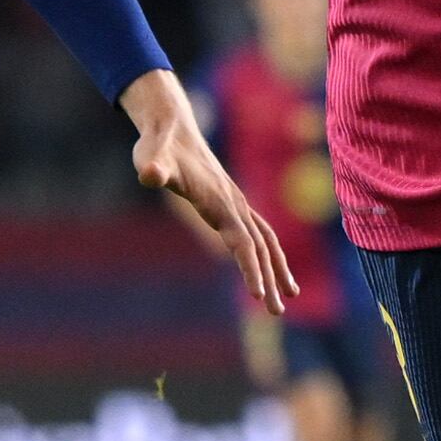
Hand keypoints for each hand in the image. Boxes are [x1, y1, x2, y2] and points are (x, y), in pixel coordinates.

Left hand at [124, 70, 295, 312]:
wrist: (172, 127)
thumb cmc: (159, 146)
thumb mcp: (151, 158)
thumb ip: (153, 167)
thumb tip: (150, 175)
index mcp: (220, 202)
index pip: (242, 242)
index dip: (250, 268)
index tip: (256, 295)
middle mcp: (234, 204)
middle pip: (258, 248)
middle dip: (270, 280)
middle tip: (276, 313)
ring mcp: (236, 203)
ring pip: (264, 240)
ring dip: (277, 268)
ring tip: (290, 296)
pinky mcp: (231, 203)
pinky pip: (257, 232)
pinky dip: (267, 252)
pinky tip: (270, 268)